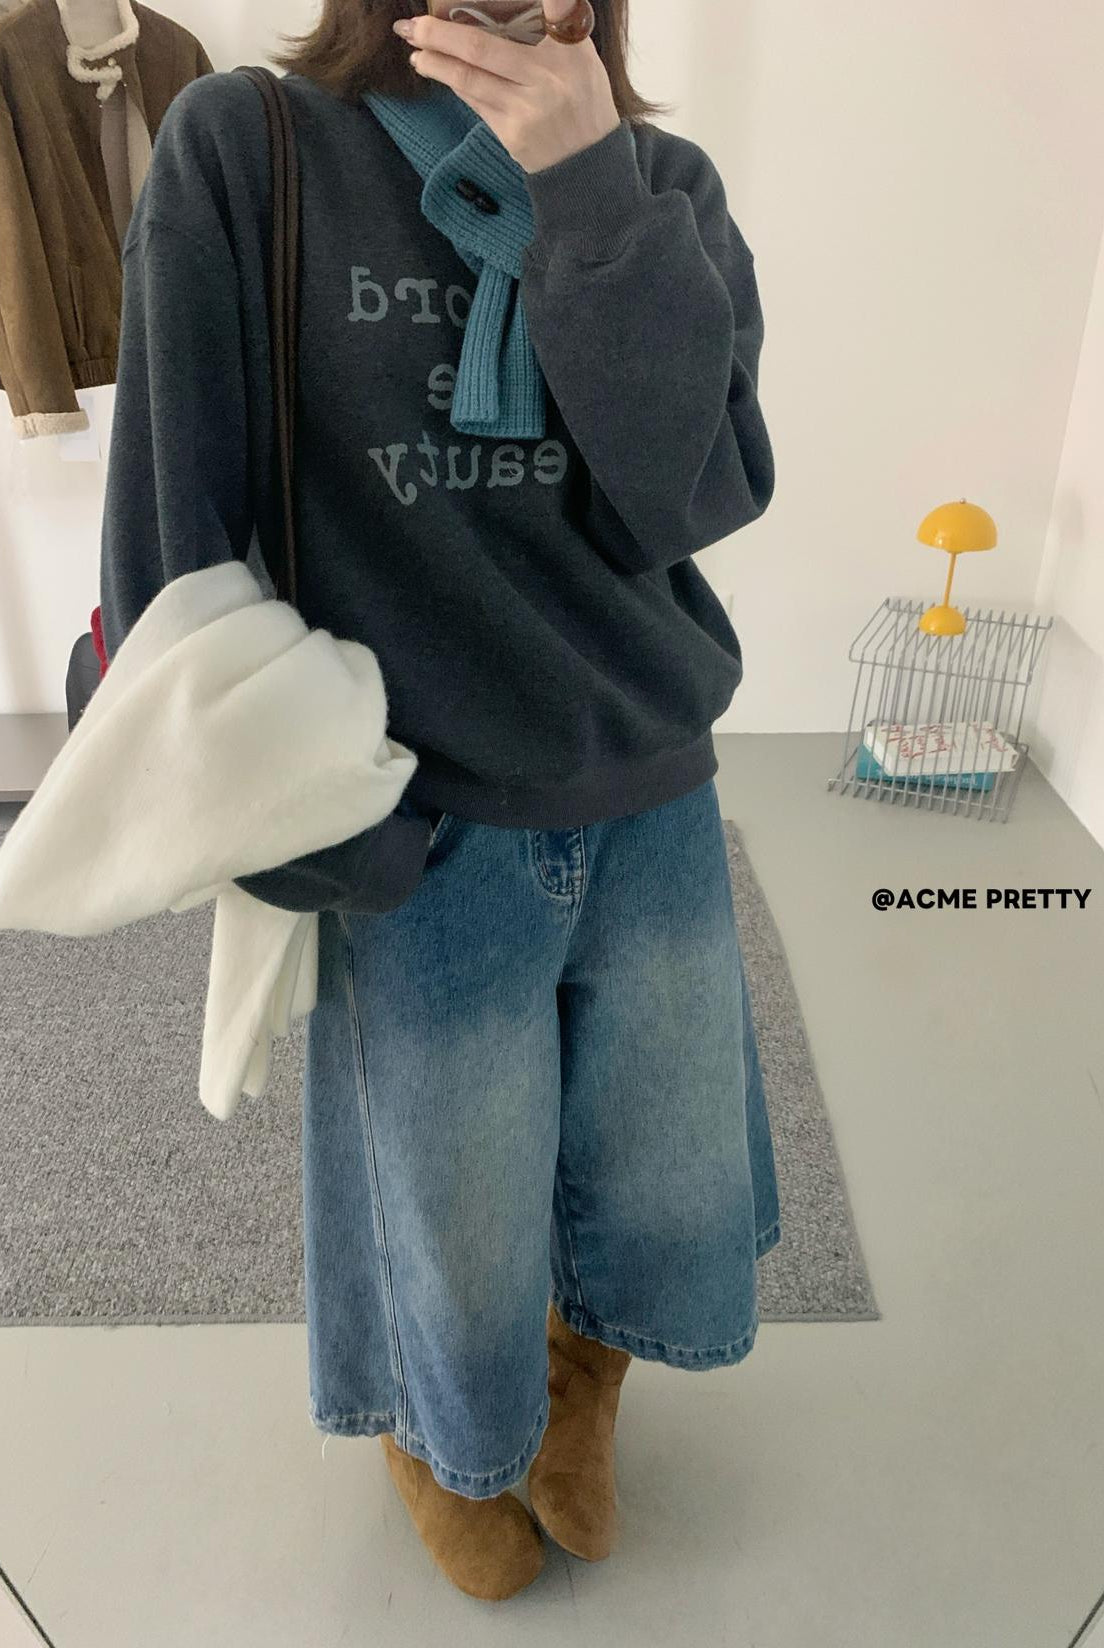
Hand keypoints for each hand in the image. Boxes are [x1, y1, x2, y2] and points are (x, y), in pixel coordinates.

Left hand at [393, 2, 620, 174]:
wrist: (586, 164)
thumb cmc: (582, 101)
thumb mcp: (582, 58)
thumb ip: (559, 26)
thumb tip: (530, 3)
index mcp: (570, 52)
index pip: (557, 11)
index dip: (550, 1)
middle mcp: (546, 79)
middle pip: (481, 49)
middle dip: (440, 34)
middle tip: (413, 24)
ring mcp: (525, 109)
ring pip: (469, 78)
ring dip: (435, 62)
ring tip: (414, 46)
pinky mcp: (511, 134)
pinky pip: (474, 101)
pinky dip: (453, 81)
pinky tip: (434, 68)